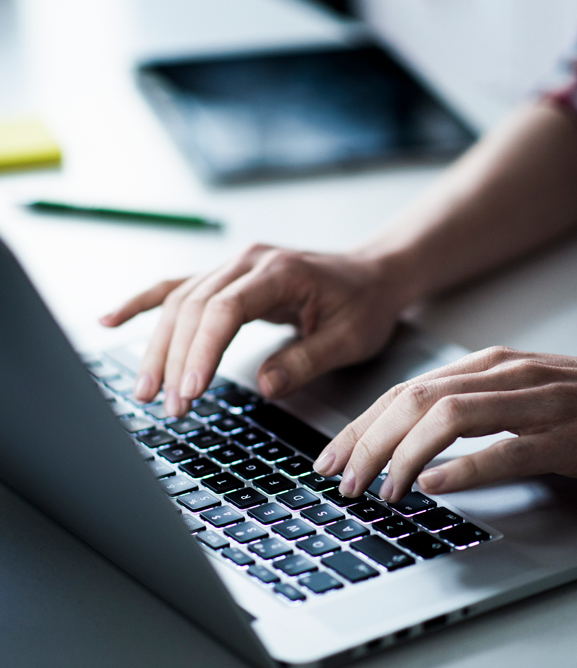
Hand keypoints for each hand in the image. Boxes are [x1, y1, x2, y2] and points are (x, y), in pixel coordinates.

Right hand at [100, 244, 403, 414]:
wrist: (372, 275)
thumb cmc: (365, 304)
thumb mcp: (350, 338)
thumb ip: (306, 359)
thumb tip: (263, 384)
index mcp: (280, 272)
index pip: (225, 309)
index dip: (202, 350)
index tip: (190, 390)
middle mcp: (249, 262)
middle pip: (194, 306)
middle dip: (176, 358)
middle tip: (168, 405)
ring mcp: (233, 266)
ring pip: (180, 301)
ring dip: (158, 345)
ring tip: (145, 388)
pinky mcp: (227, 278)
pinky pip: (177, 288)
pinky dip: (143, 303)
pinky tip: (113, 319)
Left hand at [312, 346, 576, 498]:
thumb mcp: (512, 394)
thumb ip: (463, 406)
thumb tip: (403, 438)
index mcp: (486, 365)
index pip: (404, 391)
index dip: (361, 425)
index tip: (332, 456)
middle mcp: (504, 375)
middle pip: (415, 400)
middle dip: (368, 441)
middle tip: (342, 479)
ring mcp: (536, 403)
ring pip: (449, 418)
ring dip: (405, 456)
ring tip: (383, 489)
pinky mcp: (565, 437)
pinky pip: (506, 450)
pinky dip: (463, 469)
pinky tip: (435, 486)